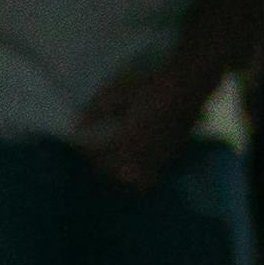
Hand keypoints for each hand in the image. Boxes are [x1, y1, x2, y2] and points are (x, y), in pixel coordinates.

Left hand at [72, 57, 196, 191]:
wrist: (187, 84)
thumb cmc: (151, 86)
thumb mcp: (119, 93)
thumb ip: (97, 110)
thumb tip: (78, 125)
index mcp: (126, 141)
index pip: (98, 154)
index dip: (85, 151)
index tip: (76, 147)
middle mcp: (141, 155)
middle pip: (114, 172)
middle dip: (100, 167)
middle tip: (93, 158)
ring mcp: (158, 158)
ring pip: (135, 180)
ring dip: (122, 177)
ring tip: (115, 170)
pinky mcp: (172, 155)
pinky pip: (154, 176)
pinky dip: (141, 176)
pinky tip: (137, 167)